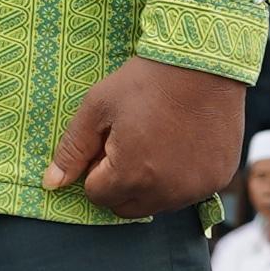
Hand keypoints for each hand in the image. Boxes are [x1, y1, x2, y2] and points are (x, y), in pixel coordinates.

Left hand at [42, 58, 245, 218]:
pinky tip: (183, 144)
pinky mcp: (218, 180)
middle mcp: (166, 191)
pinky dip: (181, 178)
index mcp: (131, 175)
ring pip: (159, 203)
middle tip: (131, 142)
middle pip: (126, 207)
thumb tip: (51, 184)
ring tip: (157, 141)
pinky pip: (190, 193)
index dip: (97, 168)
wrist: (204, 63)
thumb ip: (72, 150)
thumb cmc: (146, 80)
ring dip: (151, 184)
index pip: (97, 194)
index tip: (110, 139)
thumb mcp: (98, 107)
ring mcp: (196, 188)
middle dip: (120, 183)